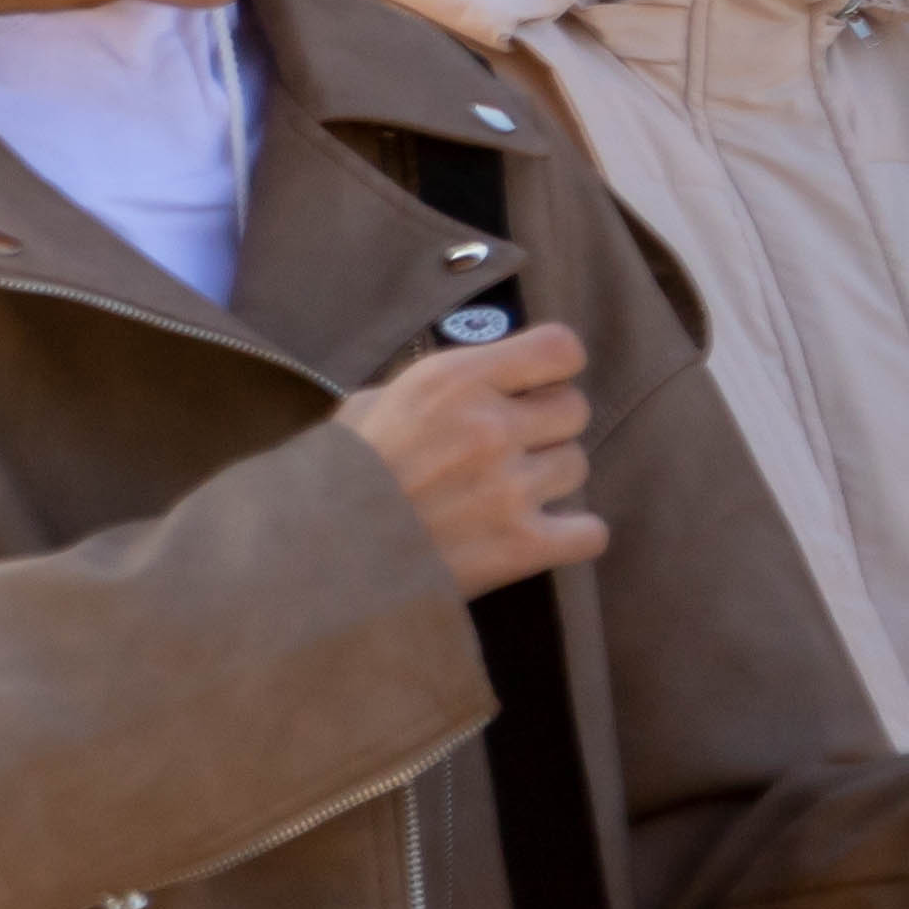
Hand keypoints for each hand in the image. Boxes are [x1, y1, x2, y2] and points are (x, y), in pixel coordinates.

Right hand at [332, 325, 604, 595]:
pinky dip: (570, 535)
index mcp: (452, 381)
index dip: (552, 367)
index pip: (559, 349)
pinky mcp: (523, 547)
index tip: (535, 384)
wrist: (317, 558)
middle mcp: (490, 427)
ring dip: (550, 479)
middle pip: (574, 408)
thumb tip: (485, 384)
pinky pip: (591, 532)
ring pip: (578, 466)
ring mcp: (511, 489)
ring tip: (507, 494)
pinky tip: (536, 533)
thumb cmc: (335, 477)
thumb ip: (436, 391)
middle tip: (512, 446)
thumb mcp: (371, 404)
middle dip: (547, 425)